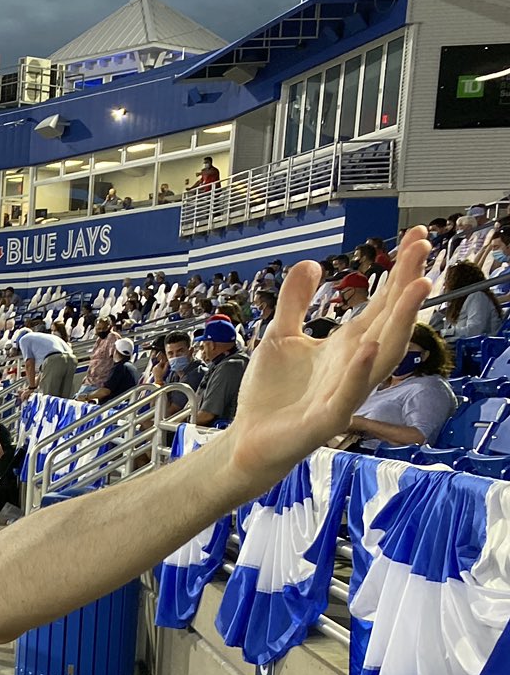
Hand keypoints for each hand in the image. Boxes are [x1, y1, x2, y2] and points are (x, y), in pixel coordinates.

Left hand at [223, 227, 429, 491]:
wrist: (249, 438)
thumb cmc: (271, 393)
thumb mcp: (279, 336)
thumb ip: (294, 301)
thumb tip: (312, 263)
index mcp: (347, 345)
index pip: (382, 303)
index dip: (399, 271)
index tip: (417, 236)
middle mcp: (355, 365)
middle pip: (390, 320)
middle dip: (408, 285)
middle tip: (424, 247)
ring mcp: (345, 391)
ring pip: (384, 354)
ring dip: (400, 322)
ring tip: (416, 287)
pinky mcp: (327, 418)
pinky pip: (350, 394)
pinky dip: (361, 371)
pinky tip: (369, 346)